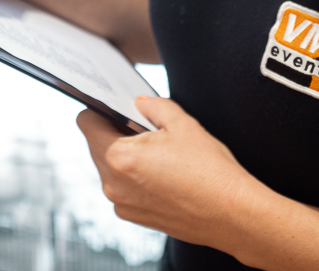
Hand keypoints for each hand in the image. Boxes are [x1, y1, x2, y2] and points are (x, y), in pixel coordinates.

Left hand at [77, 97, 266, 250]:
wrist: (232, 213)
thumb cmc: (210, 170)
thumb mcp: (183, 123)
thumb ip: (154, 105)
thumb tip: (140, 103)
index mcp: (119, 156)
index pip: (86, 122)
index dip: (99, 109)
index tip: (115, 107)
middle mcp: (112, 184)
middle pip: (96, 145)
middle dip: (114, 132)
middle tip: (144, 128)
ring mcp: (122, 204)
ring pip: (109, 168)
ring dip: (124, 156)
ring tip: (158, 152)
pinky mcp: (133, 216)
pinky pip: (123, 188)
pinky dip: (134, 177)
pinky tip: (162, 173)